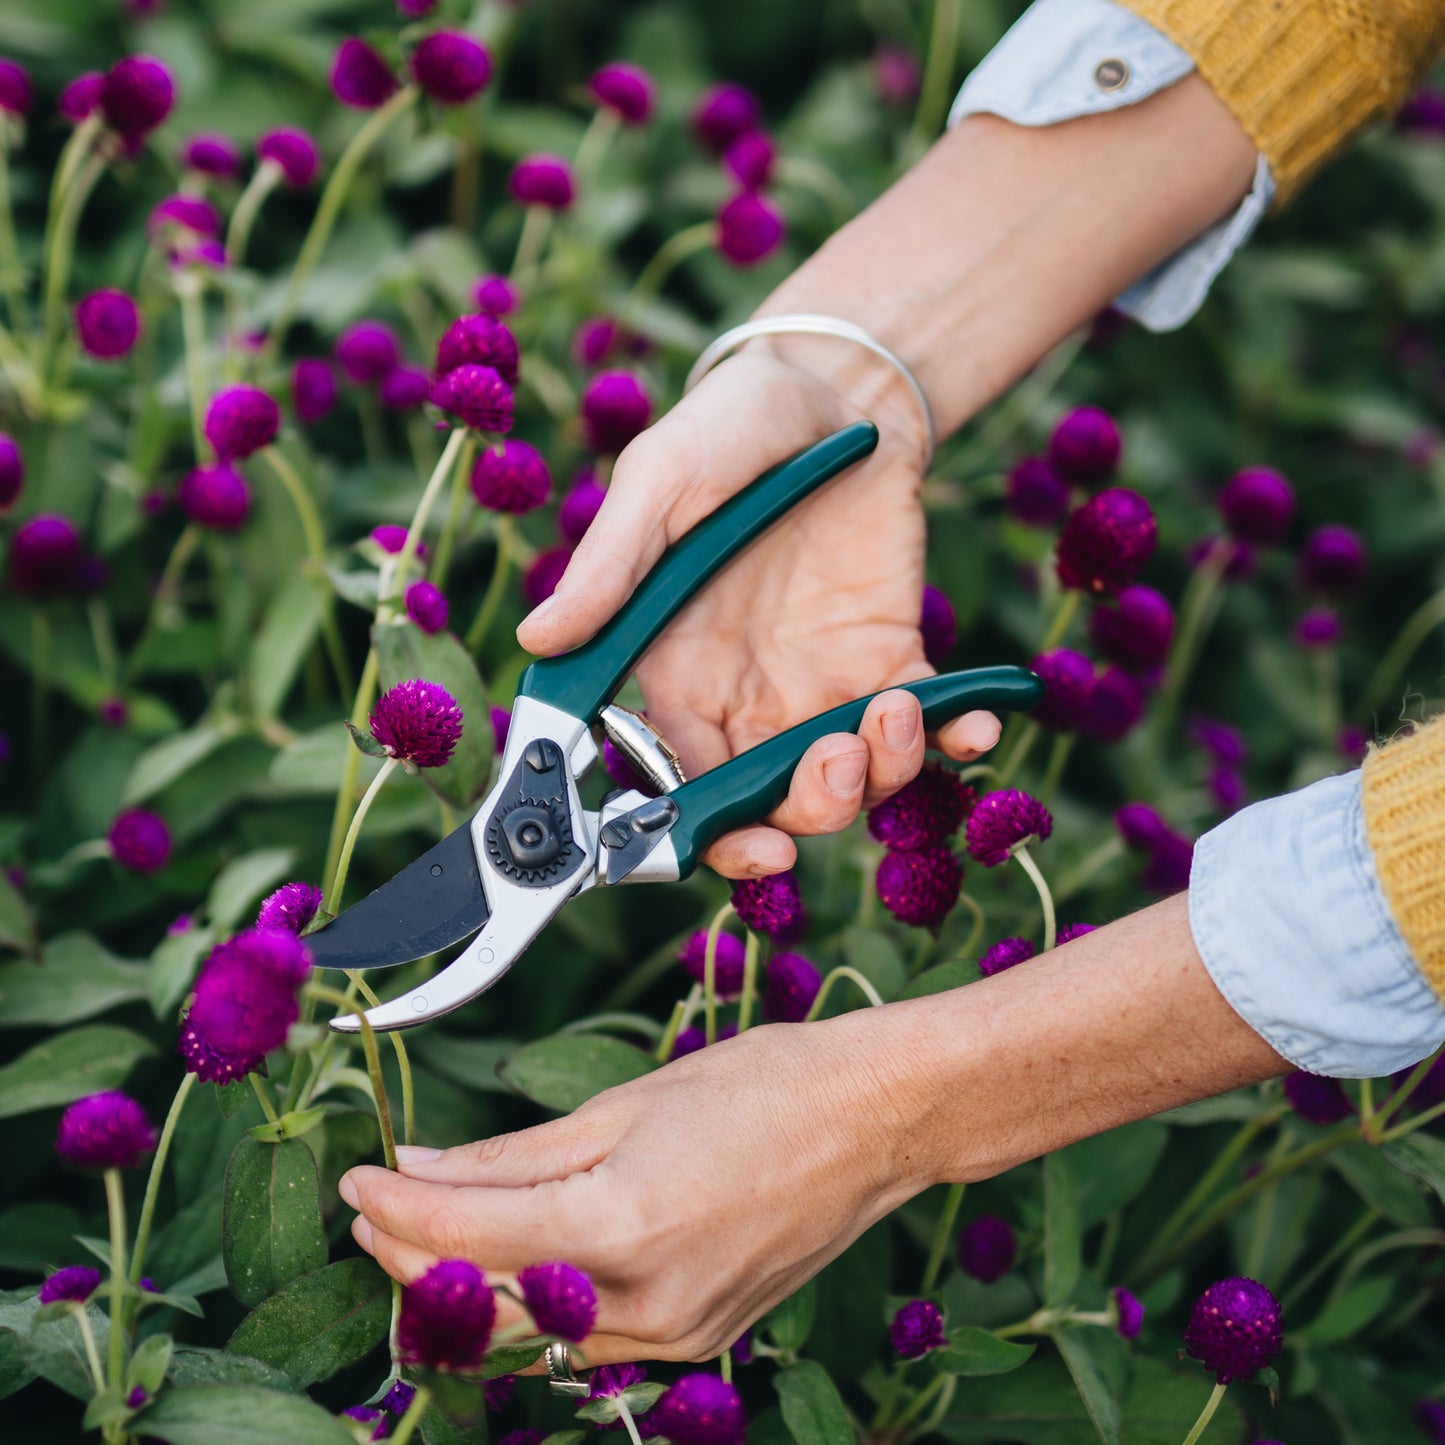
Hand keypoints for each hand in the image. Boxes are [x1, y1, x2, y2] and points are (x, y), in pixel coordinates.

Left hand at [340, 1013, 925, 1365]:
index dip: (393, 1207)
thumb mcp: (624, 1103)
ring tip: (427, 1235)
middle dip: (411, 1259)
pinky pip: (586, 1343)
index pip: (464, 1236)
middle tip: (375, 1207)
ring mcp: (674, 1337)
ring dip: (464, 1293)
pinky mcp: (697, 1341)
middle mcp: (643, 1304)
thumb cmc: (762, 1087)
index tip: (358, 1176)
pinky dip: (533, 1308)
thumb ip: (513, 1154)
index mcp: (619, 1227)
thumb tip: (423, 1166)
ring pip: (528, 1338)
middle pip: (481, 1307)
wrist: (873, 1121)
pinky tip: (513, 1263)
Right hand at [516, 346, 1000, 878]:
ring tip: (898, 708)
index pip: (685, 786)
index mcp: (679, 673)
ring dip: (885, 772)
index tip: (761, 850)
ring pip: (856, 778)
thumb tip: (535, 643)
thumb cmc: (728, 430)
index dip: (718, 836)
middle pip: (776, 801)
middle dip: (812, 809)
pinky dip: (958, 736)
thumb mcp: (660, 484)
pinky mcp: (893, 653)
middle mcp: (750, 696)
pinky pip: (929, 722)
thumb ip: (609, 569)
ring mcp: (826, 681)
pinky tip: (975, 719)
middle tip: (837, 759)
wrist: (831, 388)